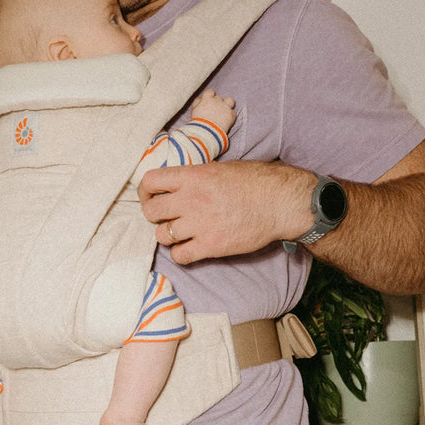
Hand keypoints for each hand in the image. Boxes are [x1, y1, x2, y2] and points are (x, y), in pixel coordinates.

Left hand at [139, 160, 312, 263]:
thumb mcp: (219, 168)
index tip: (151, 197)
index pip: (149, 182)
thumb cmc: (255, 182)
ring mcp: (198, 224)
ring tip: (181, 233)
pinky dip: (180, 254)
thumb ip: (194, 177)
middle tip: (167, 218)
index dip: (145, 192)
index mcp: (191, 176)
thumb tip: (177, 184)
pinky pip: (179, 256)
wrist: (279, 202)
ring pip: (162, 235)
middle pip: (151, 212)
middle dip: (155, 216)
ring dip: (168, 236)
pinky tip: (189, 248)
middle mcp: (190, 199)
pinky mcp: (209, 246)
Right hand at [191, 88, 235, 133]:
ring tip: (225, 112)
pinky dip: (231, 116)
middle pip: (218, 98)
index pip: (210, 91)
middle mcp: (217, 100)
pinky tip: (227, 122)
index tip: (209, 102)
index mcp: (207, 98)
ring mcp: (225, 107)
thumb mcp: (194, 110)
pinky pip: (233, 113)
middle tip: (215, 112)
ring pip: (230, 100)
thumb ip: (197, 102)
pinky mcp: (231, 115)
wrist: (206, 133)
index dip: (210, 96)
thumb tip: (200, 99)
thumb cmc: (198, 123)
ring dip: (228, 104)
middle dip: (217, 103)